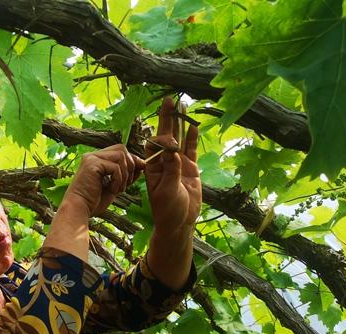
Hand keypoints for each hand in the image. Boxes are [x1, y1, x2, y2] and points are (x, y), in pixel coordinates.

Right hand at [64, 144, 144, 216]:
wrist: (79, 210)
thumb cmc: (93, 202)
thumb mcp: (115, 186)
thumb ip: (125, 175)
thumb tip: (142, 165)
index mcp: (96, 159)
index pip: (119, 151)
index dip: (132, 160)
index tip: (139, 172)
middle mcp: (92, 156)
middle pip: (122, 149)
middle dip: (130, 166)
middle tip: (127, 184)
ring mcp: (91, 158)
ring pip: (121, 156)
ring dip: (124, 174)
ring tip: (118, 189)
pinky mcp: (91, 164)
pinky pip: (115, 167)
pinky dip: (118, 179)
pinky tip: (111, 190)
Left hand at [145, 97, 201, 233]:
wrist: (180, 222)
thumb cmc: (168, 210)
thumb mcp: (167, 191)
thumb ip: (171, 172)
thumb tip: (173, 152)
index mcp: (152, 168)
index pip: (154, 146)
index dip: (160, 139)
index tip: (169, 140)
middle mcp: (164, 163)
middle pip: (165, 136)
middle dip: (166, 119)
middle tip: (169, 99)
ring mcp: (177, 165)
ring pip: (179, 140)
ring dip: (180, 123)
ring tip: (182, 105)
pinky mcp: (190, 169)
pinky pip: (191, 150)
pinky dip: (191, 138)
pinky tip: (193, 125)